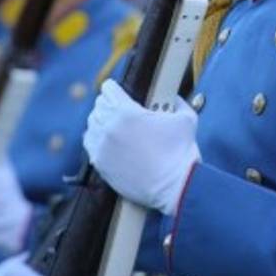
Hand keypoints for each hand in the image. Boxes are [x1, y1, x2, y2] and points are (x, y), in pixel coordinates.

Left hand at [83, 80, 199, 214]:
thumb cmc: (181, 152)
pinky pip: (89, 144)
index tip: (118, 92)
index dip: (115, 88)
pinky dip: (96, 140)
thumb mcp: (186, 119)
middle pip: (98, 105)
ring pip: (91, 124)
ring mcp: (102, 146)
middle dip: (109, 105)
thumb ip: (178, 103)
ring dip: (101, 122)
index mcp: (127, 111)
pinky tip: (106, 142)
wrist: (174, 187)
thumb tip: (175, 98)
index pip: (108, 89)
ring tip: (112, 126)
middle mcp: (110, 127)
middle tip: (118, 109)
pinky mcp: (100, 164)